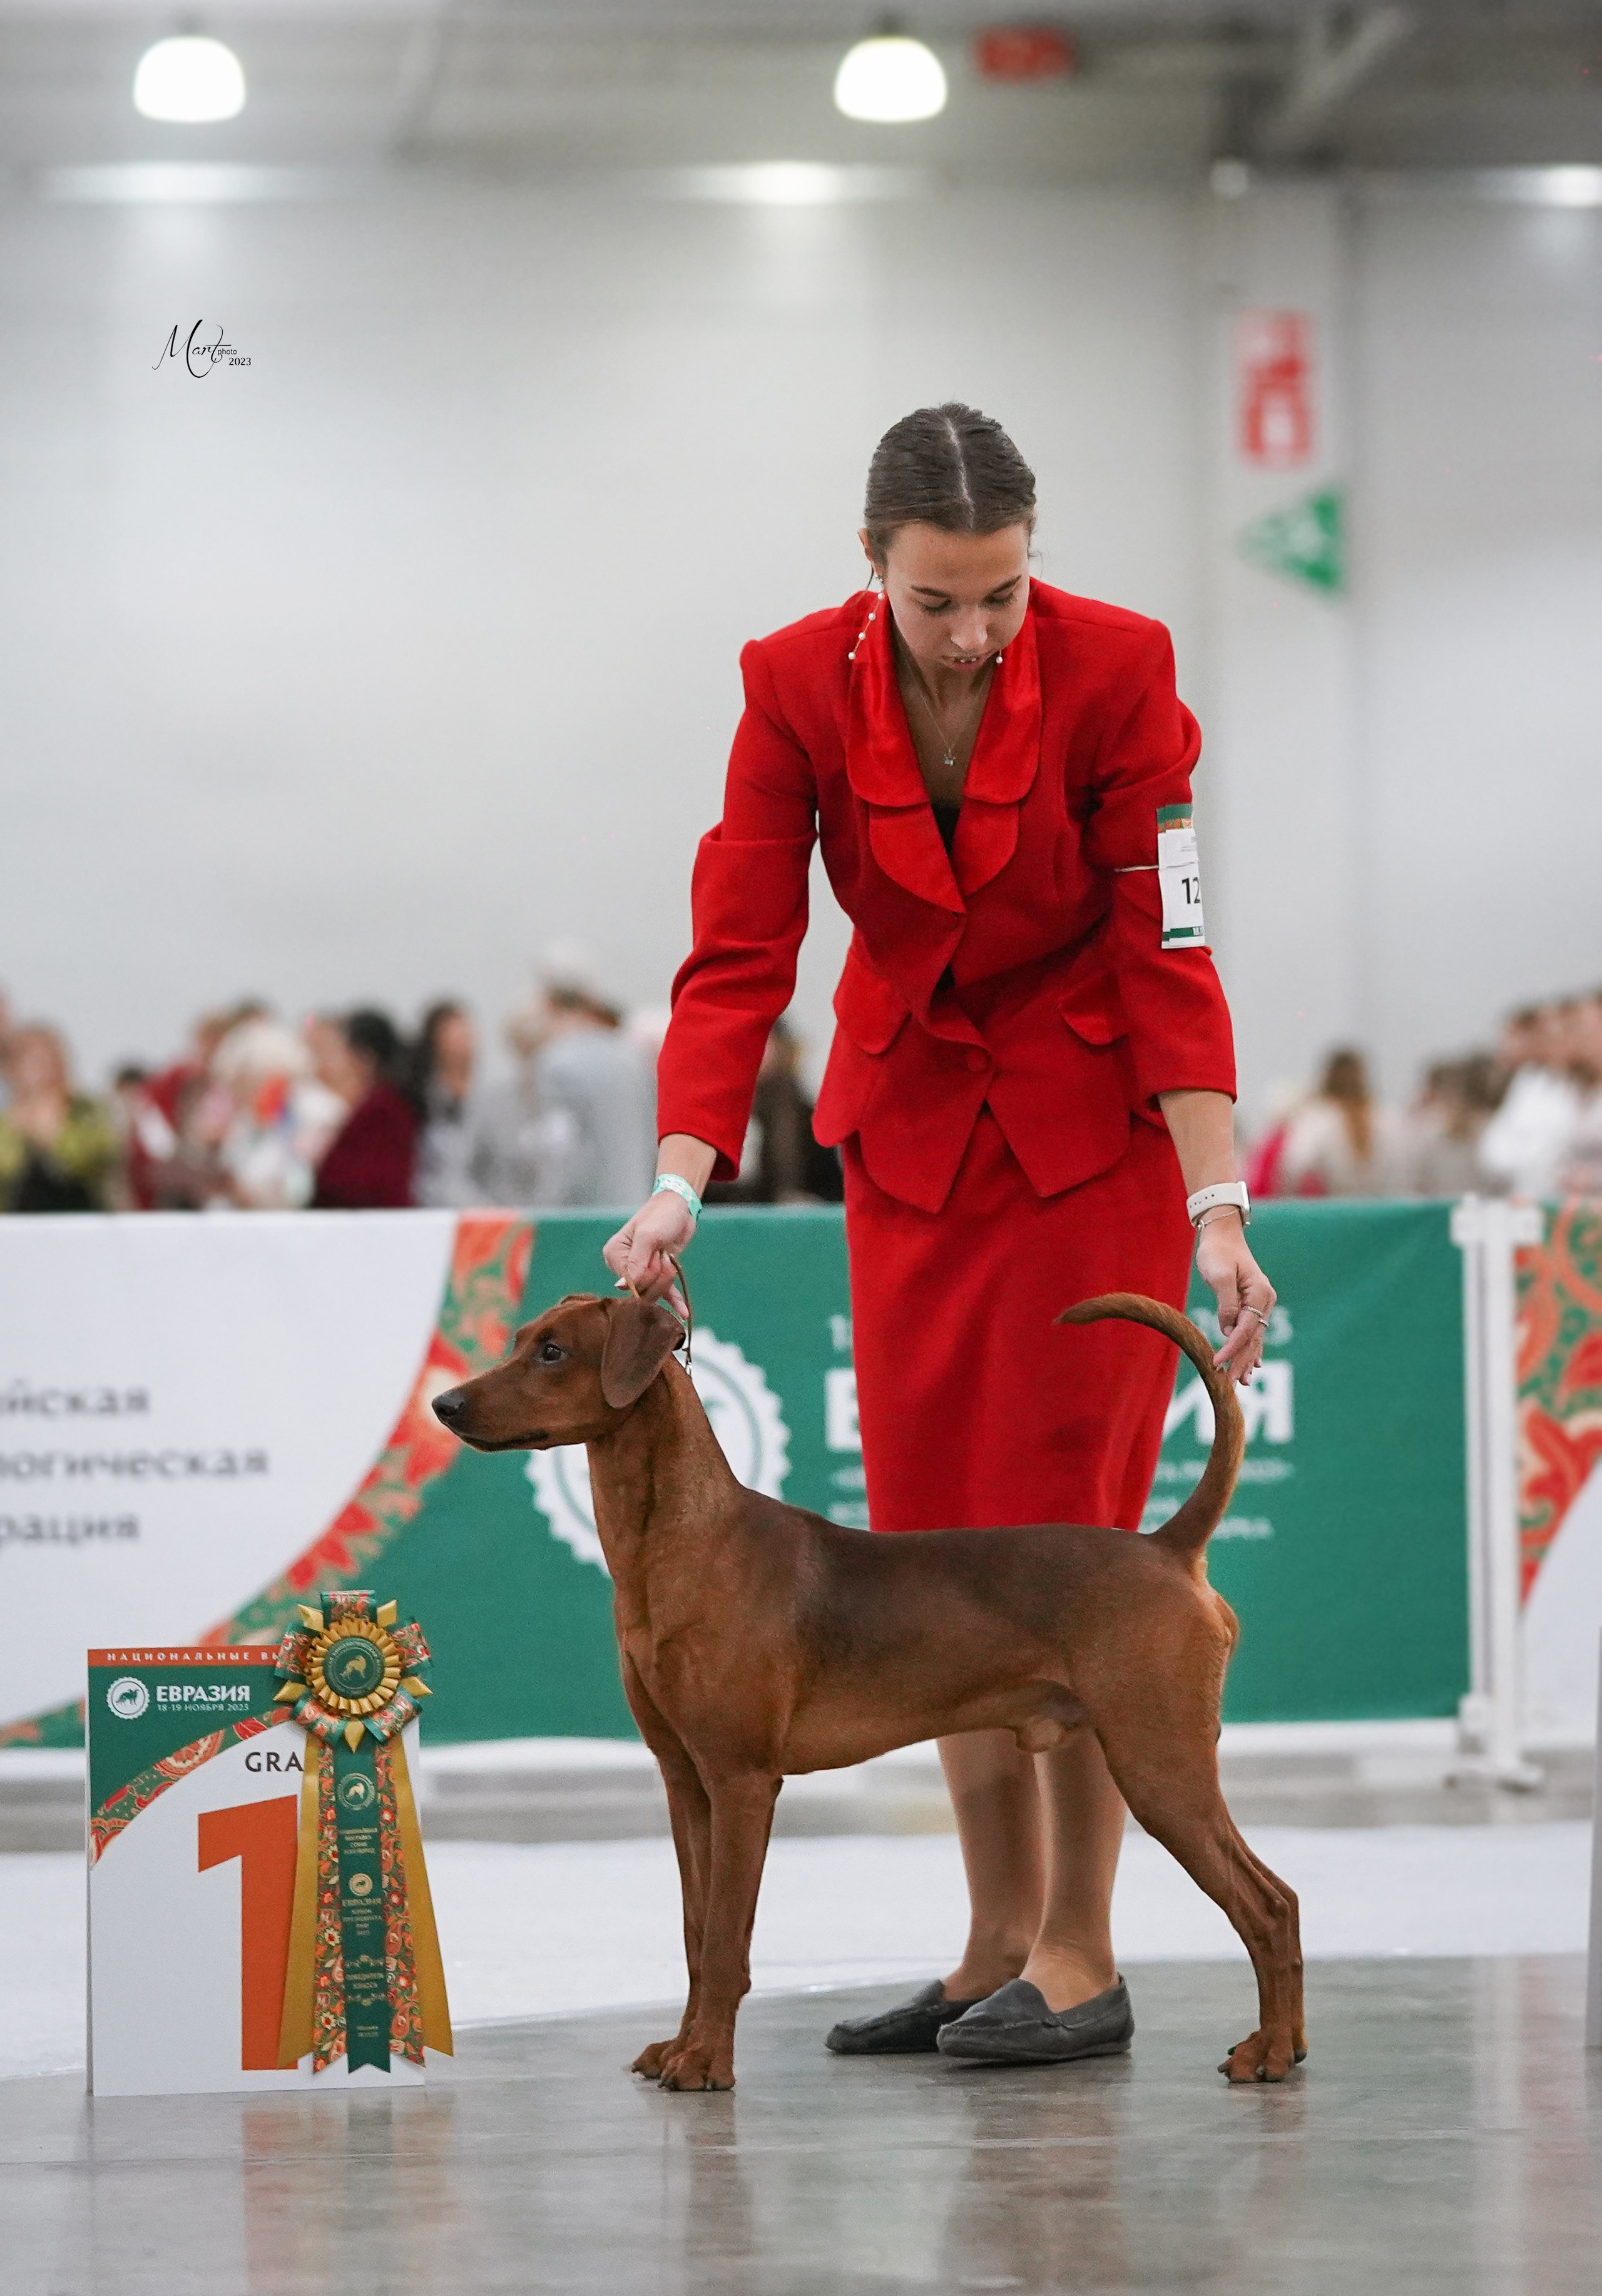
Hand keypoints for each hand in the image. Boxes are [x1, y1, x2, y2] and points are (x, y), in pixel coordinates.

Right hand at [603, 1190, 693, 1309]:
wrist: (679, 1207)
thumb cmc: (661, 1216)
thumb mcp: (649, 1236)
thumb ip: (636, 1262)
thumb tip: (621, 1287)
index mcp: (614, 1255)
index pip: (629, 1282)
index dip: (647, 1273)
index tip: (655, 1255)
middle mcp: (623, 1266)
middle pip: (641, 1291)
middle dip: (659, 1277)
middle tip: (664, 1255)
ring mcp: (641, 1272)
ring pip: (653, 1294)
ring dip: (667, 1280)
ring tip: (669, 1259)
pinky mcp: (657, 1274)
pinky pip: (665, 1294)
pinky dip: (675, 1303)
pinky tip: (684, 1315)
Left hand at [1194, 1213, 1275, 1385]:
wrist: (1222, 1235)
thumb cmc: (1217, 1252)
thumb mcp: (1218, 1275)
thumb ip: (1226, 1303)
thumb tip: (1228, 1328)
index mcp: (1260, 1294)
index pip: (1245, 1329)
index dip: (1231, 1348)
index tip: (1217, 1363)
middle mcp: (1265, 1300)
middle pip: (1253, 1338)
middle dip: (1241, 1362)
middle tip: (1229, 1385)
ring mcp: (1261, 1303)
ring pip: (1254, 1338)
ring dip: (1247, 1360)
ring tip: (1241, 1382)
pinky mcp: (1253, 1304)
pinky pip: (1253, 1331)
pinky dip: (1251, 1349)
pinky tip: (1253, 1365)